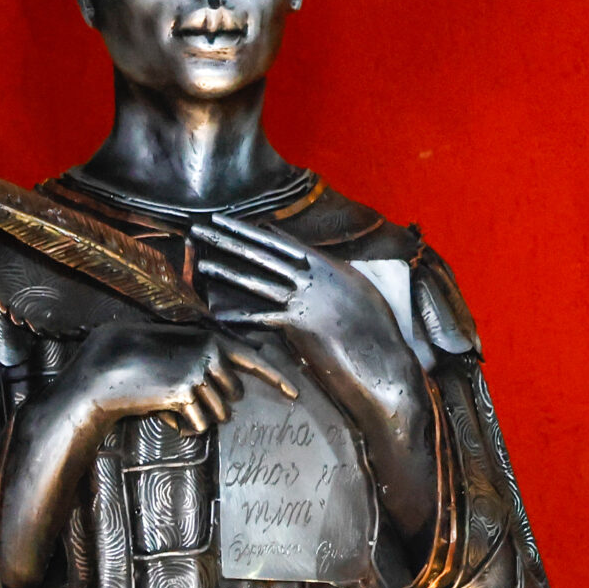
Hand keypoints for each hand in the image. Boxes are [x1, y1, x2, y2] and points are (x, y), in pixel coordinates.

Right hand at [0, 322, 291, 587]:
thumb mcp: (167, 348)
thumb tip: (222, 381)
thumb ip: (197, 356)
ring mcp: (200, 373)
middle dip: (211, 405)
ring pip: (217, 415)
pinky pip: (199, 427)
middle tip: (179, 400)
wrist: (101, 374)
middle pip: (233, 396)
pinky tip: (161, 416)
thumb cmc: (128, 359)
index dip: (277, 378)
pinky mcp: (187, 394)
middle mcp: (211, 352)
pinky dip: (182, 428)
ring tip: (166, 405)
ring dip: (195, 419)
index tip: (295, 395)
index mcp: (209, 338)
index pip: (253, 359)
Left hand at [190, 214, 439, 557]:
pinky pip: (261, 318)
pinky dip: (238, 316)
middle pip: (264, 254)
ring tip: (201, 259)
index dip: (254, 232)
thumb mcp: (362, 295)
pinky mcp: (300, 326)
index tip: (231, 221)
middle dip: (231, 238)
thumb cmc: (379, 337)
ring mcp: (307, 301)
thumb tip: (319, 269)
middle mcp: (317, 278)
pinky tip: (216, 312)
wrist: (387, 366)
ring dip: (226, 269)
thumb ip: (335, 279)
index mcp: (332, 267)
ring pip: (257, 280)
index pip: (285, 244)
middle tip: (203, 226)